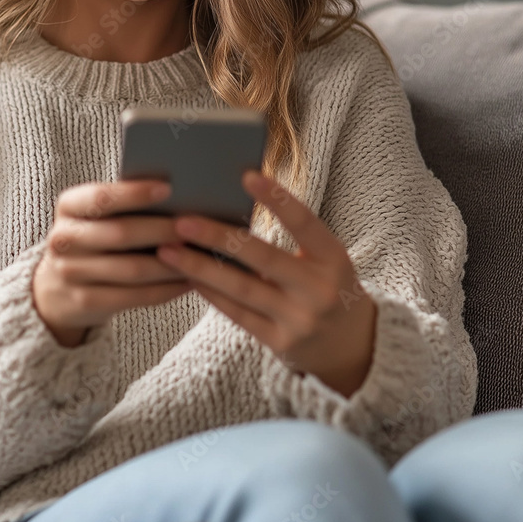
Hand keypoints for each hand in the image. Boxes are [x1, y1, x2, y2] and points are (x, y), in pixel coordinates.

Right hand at [32, 179, 192, 346]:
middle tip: (193, 227)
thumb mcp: (97, 217)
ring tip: (197, 255)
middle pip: (120, 233)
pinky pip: (133, 296)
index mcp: (68, 207)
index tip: (168, 188)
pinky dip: (165, 289)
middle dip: (161, 230)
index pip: (102, 197)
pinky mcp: (84, 302)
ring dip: (170, 263)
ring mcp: (70, 273)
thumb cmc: (94, 239)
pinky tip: (186, 281)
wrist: (58, 288)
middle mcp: (63, 239)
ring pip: (131, 269)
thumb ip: (124, 205)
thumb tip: (176, 196)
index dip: (135, 193)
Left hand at [155, 170, 377, 397]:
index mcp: (334, 259)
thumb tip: (234, 204)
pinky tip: (188, 276)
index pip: (305, 222)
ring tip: (168, 250)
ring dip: (201, 267)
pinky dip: (211, 294)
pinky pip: (238, 315)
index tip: (247, 175)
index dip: (277, 199)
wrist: (354, 346)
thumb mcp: (325, 259)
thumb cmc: (328, 286)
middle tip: (182, 220)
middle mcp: (319, 290)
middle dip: (219, 237)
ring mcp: (299, 319)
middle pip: (263, 258)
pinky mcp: (280, 343)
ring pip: (242, 289)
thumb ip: (292, 236)